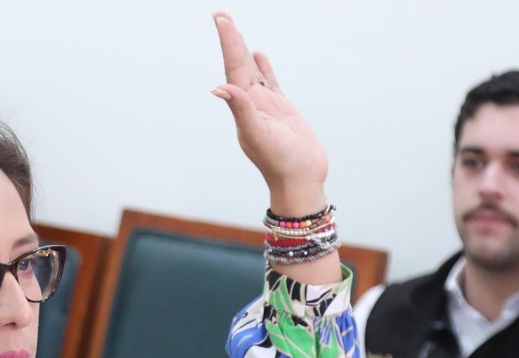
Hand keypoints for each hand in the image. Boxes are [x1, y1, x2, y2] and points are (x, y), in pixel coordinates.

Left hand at [211, 12, 327, 214]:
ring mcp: (266, 106)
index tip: (220, 19)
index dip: (228, 42)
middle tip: (221, 15)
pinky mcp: (281, 109)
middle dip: (230, 40)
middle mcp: (251, 104)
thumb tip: (218, 87)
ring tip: (233, 30)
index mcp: (243, 106)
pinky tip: (259, 55)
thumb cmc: (279, 161)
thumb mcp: (258, 134)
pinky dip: (263, 67)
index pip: (232, 68)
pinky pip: (269, 82)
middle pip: (238, 64)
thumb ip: (240, 109)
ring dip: (242, 50)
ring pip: (251, 71)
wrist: (300, 180)